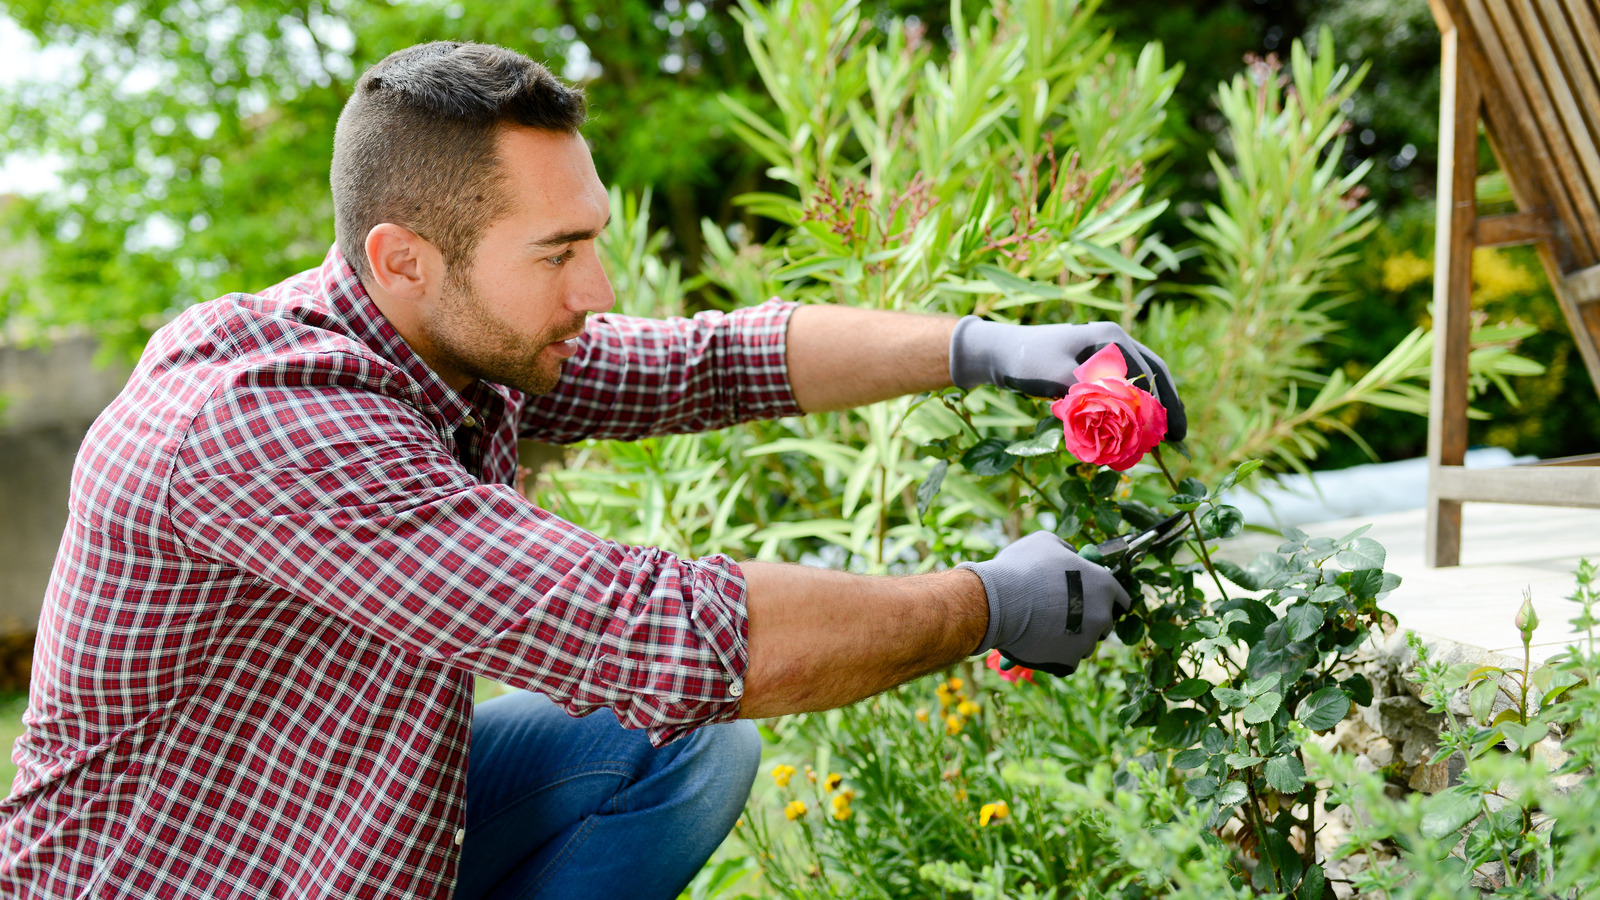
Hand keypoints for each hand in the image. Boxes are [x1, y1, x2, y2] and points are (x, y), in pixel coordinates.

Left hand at [948, 316, 1186, 440]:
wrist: (998, 353)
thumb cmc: (1024, 359)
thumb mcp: (1053, 375)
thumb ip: (1085, 393)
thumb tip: (1116, 416)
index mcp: (1110, 338)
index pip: (1148, 372)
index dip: (1162, 404)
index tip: (1171, 432)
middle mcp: (1113, 342)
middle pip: (1152, 375)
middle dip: (1166, 407)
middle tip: (1179, 438)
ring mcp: (1105, 354)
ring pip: (1139, 383)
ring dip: (1151, 409)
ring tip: (1162, 437)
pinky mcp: (1094, 368)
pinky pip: (1122, 388)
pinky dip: (1132, 408)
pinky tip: (1136, 429)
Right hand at [957, 532, 1130, 675]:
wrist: (997, 602)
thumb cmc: (1021, 568)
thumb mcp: (1046, 542)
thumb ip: (1066, 549)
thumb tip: (1071, 555)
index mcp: (1103, 584)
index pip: (1121, 599)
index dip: (1106, 599)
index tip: (1094, 601)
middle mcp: (1102, 614)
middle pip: (1104, 623)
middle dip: (1089, 620)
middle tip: (1064, 615)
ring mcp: (1087, 640)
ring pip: (1085, 644)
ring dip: (1072, 639)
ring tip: (1046, 630)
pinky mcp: (1070, 662)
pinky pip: (1068, 661)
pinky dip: (1056, 655)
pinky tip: (1040, 644)